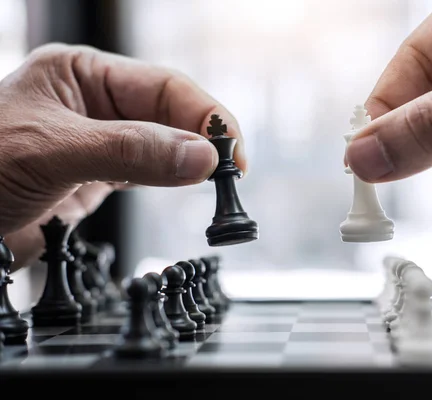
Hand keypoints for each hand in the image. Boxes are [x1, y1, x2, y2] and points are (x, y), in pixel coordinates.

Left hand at [0, 43, 245, 270]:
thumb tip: (202, 158)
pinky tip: (191, 185)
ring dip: (194, 161)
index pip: (162, 86)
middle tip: (233, 170)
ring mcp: (101, 140)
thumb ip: (130, 152)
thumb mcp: (52, 151)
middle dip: (205, 138)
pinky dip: (175, 179)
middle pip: (171, 113)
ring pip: (166, 143)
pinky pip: (151, 171)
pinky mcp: (101, 176)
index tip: (231, 149)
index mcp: (82, 75)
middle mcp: (96, 104)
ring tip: (221, 182)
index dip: (204, 114)